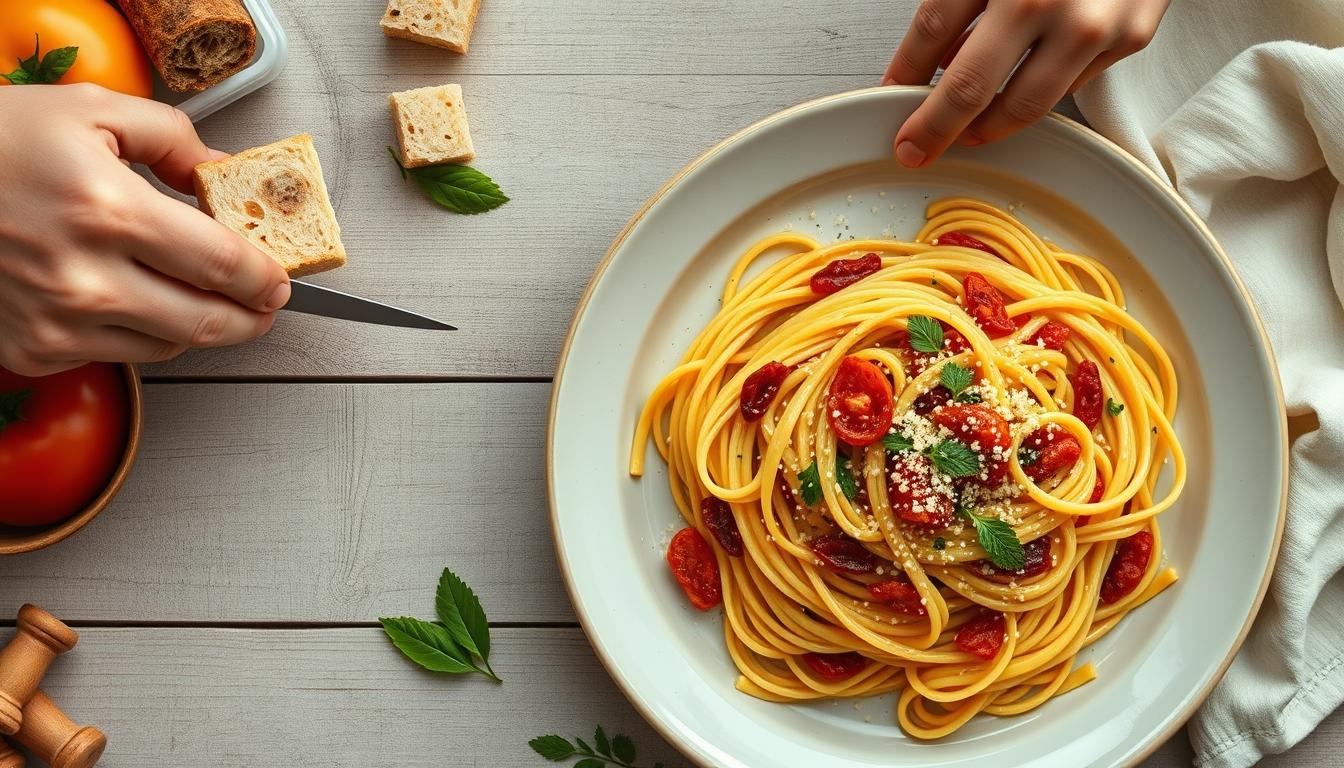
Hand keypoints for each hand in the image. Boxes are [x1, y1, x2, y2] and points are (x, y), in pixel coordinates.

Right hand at [0, 84, 289, 375]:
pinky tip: (136, 301)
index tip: (280, 280)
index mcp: (108, 210)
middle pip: (208, 323)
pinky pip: (116, 353)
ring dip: (200, 329)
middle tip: (265, 306)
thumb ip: (172, 137)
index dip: (266, 279)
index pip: (223, 264)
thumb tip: (223, 174)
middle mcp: (86, 277)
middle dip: (252, 318)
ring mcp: (57, 321)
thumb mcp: (88, 109)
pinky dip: (141, 333)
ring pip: (168, 347)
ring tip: (209, 303)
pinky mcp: (33, 349)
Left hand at [884, 0, 1169, 166]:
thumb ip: (961, 2)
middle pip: (968, 86)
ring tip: (967, 130)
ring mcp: (1092, 25)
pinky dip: (1038, 95)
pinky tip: (1020, 90)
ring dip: (986, 127)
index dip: (903, 71)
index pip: (931, 32)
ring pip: (1023, 105)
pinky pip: (1069, 88)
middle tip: (915, 146)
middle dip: (933, 126)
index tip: (889, 96)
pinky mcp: (1129, 39)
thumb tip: (930, 61)